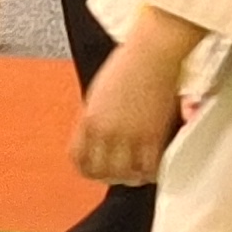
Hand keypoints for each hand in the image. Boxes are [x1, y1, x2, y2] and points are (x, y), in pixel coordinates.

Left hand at [71, 16, 201, 184]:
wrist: (152, 53)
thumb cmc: (129, 65)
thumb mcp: (100, 93)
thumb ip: (96, 117)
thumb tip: (98, 135)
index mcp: (88, 119)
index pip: (78, 158)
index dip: (87, 169)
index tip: (97, 170)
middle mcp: (104, 130)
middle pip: (100, 172)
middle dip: (109, 177)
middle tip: (121, 175)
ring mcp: (127, 135)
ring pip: (123, 175)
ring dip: (131, 177)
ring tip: (138, 174)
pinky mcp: (151, 135)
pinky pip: (148, 168)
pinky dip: (151, 173)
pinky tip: (154, 168)